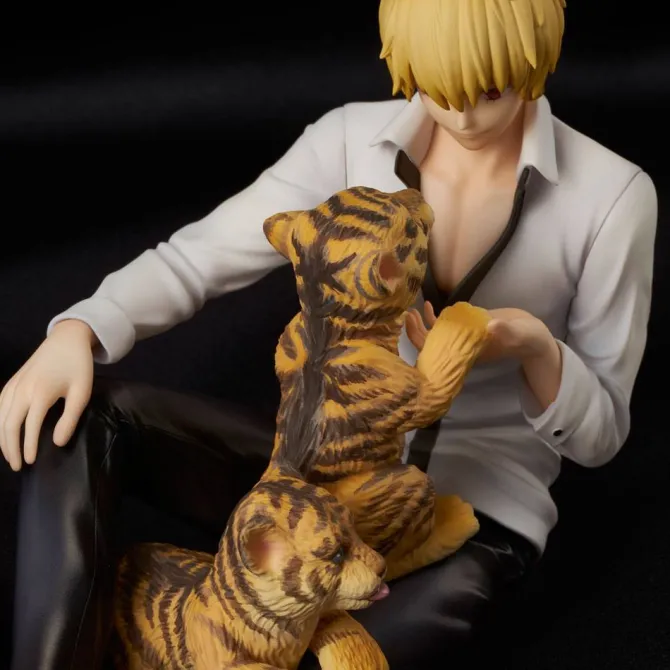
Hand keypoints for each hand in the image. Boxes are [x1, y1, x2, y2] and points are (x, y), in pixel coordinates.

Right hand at [0, 319, 95, 470]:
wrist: (66, 339)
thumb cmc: (78, 366)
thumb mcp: (81, 392)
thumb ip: (70, 418)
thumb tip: (57, 443)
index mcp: (41, 392)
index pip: (30, 426)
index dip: (28, 446)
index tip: (31, 462)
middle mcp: (22, 389)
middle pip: (8, 424)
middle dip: (11, 448)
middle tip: (17, 466)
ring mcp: (14, 384)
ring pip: (0, 416)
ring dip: (2, 438)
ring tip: (10, 456)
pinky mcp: (12, 381)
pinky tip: (3, 433)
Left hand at [406, 303, 554, 362]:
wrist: (531, 335)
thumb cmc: (526, 338)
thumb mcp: (519, 334)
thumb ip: (506, 331)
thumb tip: (492, 326)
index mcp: (469, 354)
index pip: (438, 354)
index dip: (423, 343)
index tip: (414, 328)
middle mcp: (461, 348)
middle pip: (431, 345)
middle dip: (416, 332)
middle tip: (408, 315)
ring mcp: (462, 338)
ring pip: (434, 335)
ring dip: (421, 325)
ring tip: (413, 310)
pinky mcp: (465, 328)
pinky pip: (443, 326)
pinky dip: (433, 317)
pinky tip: (429, 306)